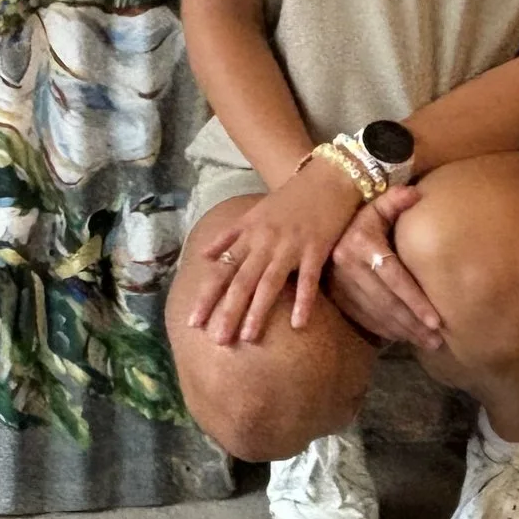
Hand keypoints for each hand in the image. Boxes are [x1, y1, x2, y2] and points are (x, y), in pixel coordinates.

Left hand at [186, 158, 364, 346]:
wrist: (326, 178)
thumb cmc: (290, 198)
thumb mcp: (253, 212)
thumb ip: (229, 235)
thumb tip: (204, 255)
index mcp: (249, 234)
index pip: (222, 270)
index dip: (207, 296)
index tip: (193, 322)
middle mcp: (265, 242)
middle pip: (242, 281)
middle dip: (228, 311)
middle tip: (217, 340)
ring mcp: (290, 247)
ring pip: (270, 283)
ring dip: (258, 311)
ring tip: (248, 337)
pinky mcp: (316, 249)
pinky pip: (308, 280)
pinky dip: (303, 301)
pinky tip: (299, 324)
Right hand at [323, 187, 440, 350]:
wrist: (323, 226)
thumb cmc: (360, 214)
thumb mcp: (376, 203)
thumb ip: (395, 199)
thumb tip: (416, 195)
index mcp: (359, 243)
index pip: (392, 276)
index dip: (414, 300)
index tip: (435, 320)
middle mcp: (346, 266)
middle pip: (386, 301)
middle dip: (412, 323)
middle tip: (437, 340)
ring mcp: (338, 284)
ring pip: (375, 314)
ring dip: (402, 331)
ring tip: (427, 343)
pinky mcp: (335, 297)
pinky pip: (363, 318)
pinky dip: (384, 331)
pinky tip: (403, 337)